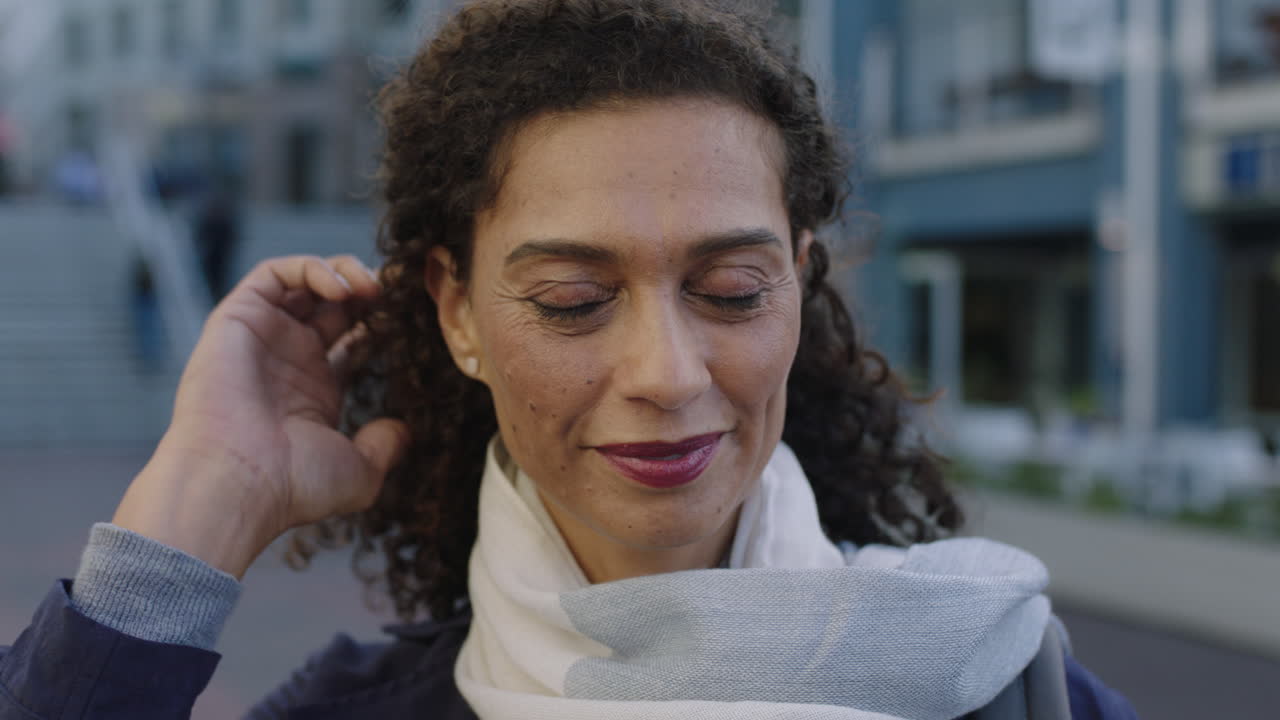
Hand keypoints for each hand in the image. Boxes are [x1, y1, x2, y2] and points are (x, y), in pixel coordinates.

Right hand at [112, 256, 409, 578]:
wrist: (236, 481)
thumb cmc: (293, 485)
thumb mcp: (359, 473)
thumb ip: (385, 447)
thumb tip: (405, 431)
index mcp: (316, 393)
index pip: (354, 341)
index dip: (383, 325)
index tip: (414, 322)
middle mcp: (288, 361)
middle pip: (332, 306)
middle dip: (367, 293)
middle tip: (396, 296)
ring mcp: (263, 338)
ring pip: (303, 282)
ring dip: (343, 272)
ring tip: (372, 288)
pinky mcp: (236, 318)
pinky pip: (272, 274)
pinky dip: (310, 269)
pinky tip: (341, 290)